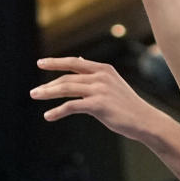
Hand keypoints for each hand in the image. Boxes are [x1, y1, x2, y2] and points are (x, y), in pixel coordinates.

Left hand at [30, 57, 156, 140]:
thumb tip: (80, 60)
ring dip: (48, 93)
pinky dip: (57, 111)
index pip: (74, 62)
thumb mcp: (113, 84)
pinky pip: (71, 106)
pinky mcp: (98, 105)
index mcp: (104, 69)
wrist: (145, 120)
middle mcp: (101, 76)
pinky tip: (49, 116)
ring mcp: (100, 90)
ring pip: (66, 89)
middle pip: (67, 77)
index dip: (56, 62)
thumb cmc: (128, 105)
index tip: (41, 63)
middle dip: (48, 84)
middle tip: (34, 92)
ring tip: (36, 97)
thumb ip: (95, 75)